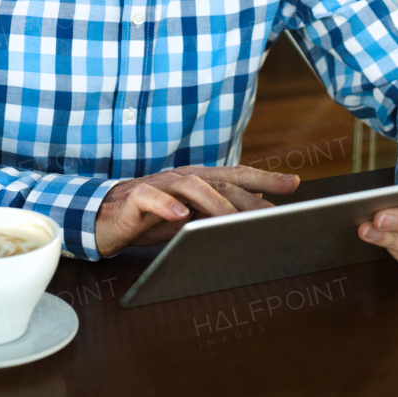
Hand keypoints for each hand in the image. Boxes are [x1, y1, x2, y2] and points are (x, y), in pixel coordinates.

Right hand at [95, 165, 299, 256]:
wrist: (103, 218)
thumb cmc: (149, 218)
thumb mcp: (190, 217)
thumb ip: (218, 210)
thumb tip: (257, 205)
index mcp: (198, 180)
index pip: (236, 176)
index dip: (265, 178)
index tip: (294, 183)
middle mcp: (183, 177)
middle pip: (220, 182)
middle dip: (248, 197)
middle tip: (271, 214)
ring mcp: (160, 184)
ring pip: (191, 186)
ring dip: (213, 203)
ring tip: (231, 219)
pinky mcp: (136, 197)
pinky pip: (152, 198)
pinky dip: (167, 206)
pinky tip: (180, 217)